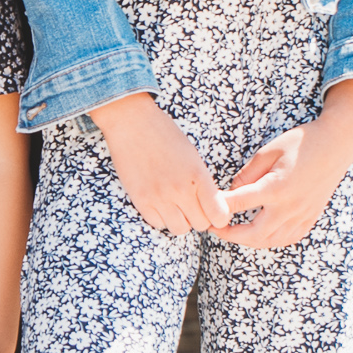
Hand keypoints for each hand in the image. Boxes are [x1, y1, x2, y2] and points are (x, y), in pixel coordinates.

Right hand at [89, 93, 227, 233]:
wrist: (133, 123)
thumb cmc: (165, 135)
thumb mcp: (193, 156)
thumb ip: (203, 183)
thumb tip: (213, 206)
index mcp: (198, 176)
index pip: (219, 215)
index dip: (218, 216)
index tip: (213, 210)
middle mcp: (181, 190)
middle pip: (200, 225)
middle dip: (199, 217)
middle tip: (192, 205)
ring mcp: (160, 197)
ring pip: (179, 229)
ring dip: (180, 220)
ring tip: (175, 205)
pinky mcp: (141, 201)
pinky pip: (158, 224)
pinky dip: (161, 218)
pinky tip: (160, 203)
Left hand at [220, 87, 352, 252]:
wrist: (336, 145)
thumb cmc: (301, 143)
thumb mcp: (269, 151)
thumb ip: (248, 174)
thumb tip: (231, 192)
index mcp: (276, 188)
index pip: (239, 204)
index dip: (219, 208)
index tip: (205, 209)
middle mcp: (289, 207)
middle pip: (253, 234)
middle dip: (230, 235)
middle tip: (214, 228)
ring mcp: (301, 216)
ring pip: (270, 241)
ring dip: (248, 240)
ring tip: (233, 232)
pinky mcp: (310, 218)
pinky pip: (287, 239)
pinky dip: (270, 240)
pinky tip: (260, 234)